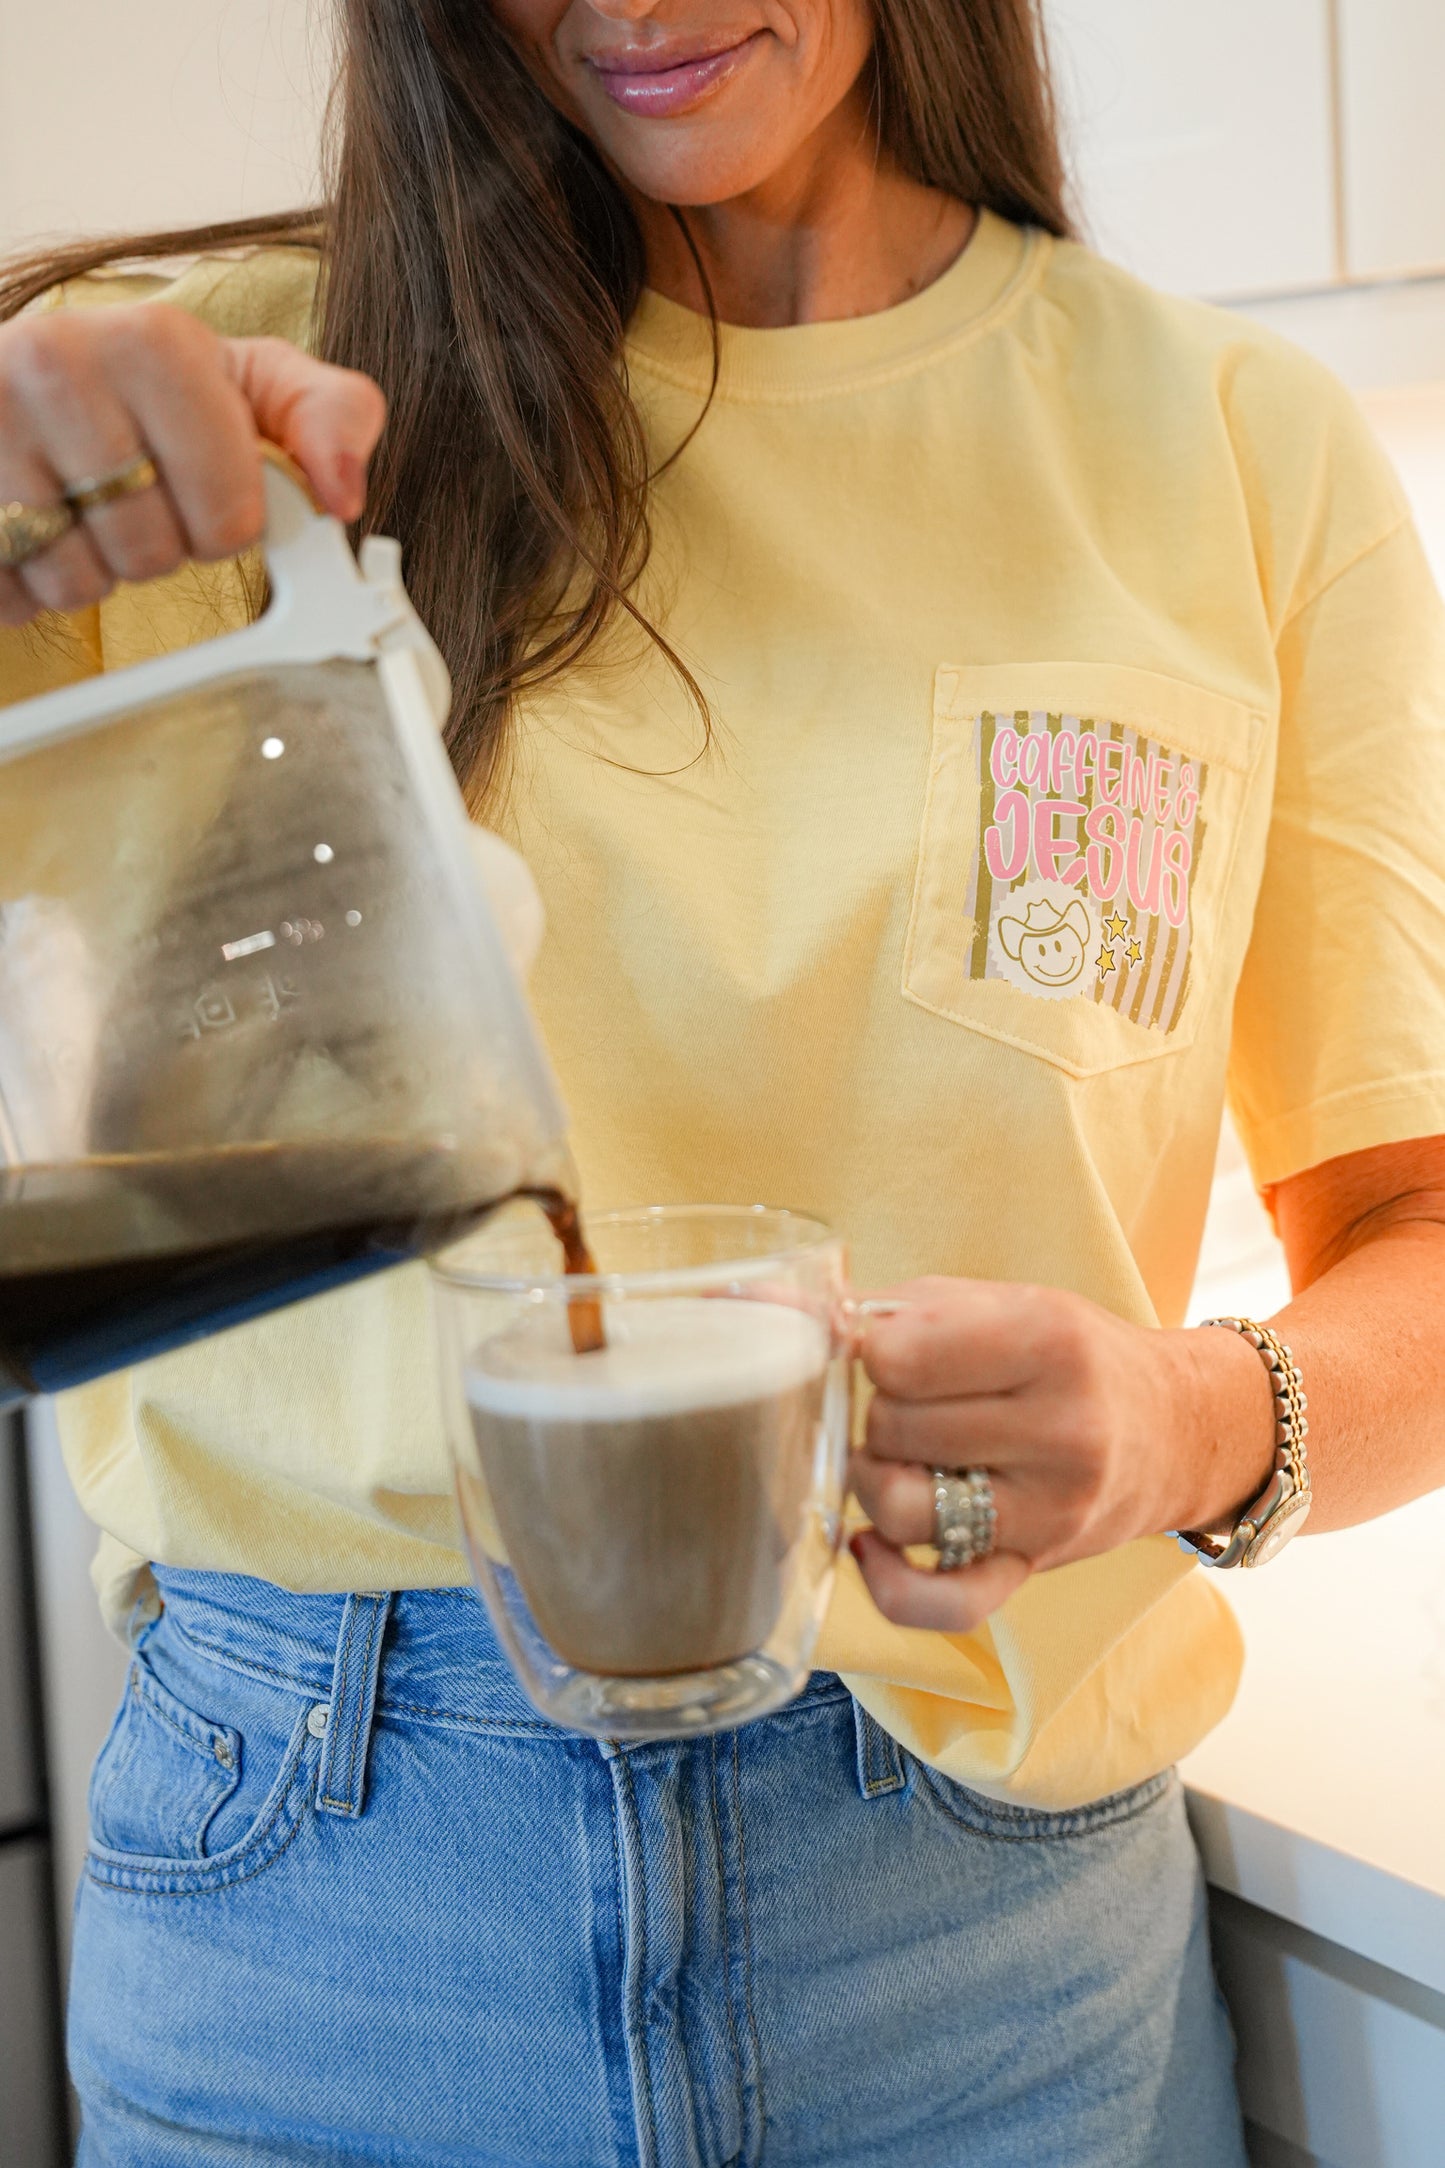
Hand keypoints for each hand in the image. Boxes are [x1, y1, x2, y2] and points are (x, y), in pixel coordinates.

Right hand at [0, 303, 385, 627]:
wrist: (32, 372)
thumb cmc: (158, 387)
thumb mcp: (258, 383)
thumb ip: (332, 418)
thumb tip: (343, 493)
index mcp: (155, 341)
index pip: (229, 516)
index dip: (224, 526)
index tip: (203, 490)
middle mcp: (60, 362)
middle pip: (150, 553)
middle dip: (154, 548)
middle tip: (134, 497)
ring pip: (74, 580)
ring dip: (89, 571)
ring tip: (81, 509)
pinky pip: (8, 591)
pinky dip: (25, 586)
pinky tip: (32, 528)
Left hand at [848, 1276, 1273, 1633]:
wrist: (1171, 1426)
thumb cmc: (1064, 1353)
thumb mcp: (993, 1303)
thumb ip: (884, 1308)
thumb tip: (759, 1300)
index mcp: (1049, 1340)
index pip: (899, 1357)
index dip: (868, 1353)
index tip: (885, 1349)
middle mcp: (1061, 1429)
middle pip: (892, 1428)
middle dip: (877, 1410)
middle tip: (908, 1400)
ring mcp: (1051, 1509)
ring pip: (900, 1508)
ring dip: (873, 1478)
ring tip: (896, 1455)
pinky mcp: (1033, 1567)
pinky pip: (943, 1603)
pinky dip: (887, 1582)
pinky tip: (869, 1544)